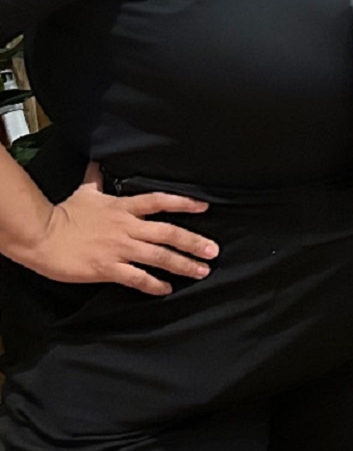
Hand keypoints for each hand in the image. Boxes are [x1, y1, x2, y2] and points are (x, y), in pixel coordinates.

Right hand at [14, 162, 218, 295]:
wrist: (41, 236)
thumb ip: (97, 178)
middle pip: (168, 232)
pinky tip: (167, 289)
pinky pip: (138, 277)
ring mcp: (118, 248)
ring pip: (159, 256)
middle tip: (214, 250)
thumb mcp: (85, 192)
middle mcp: (126, 227)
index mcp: (122, 207)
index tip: (205, 207)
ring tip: (202, 271)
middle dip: (193, 242)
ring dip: (183, 265)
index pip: (159, 201)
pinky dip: (155, 284)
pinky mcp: (108, 268)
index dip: (184, 203)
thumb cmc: (63, 214)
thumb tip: (98, 161)